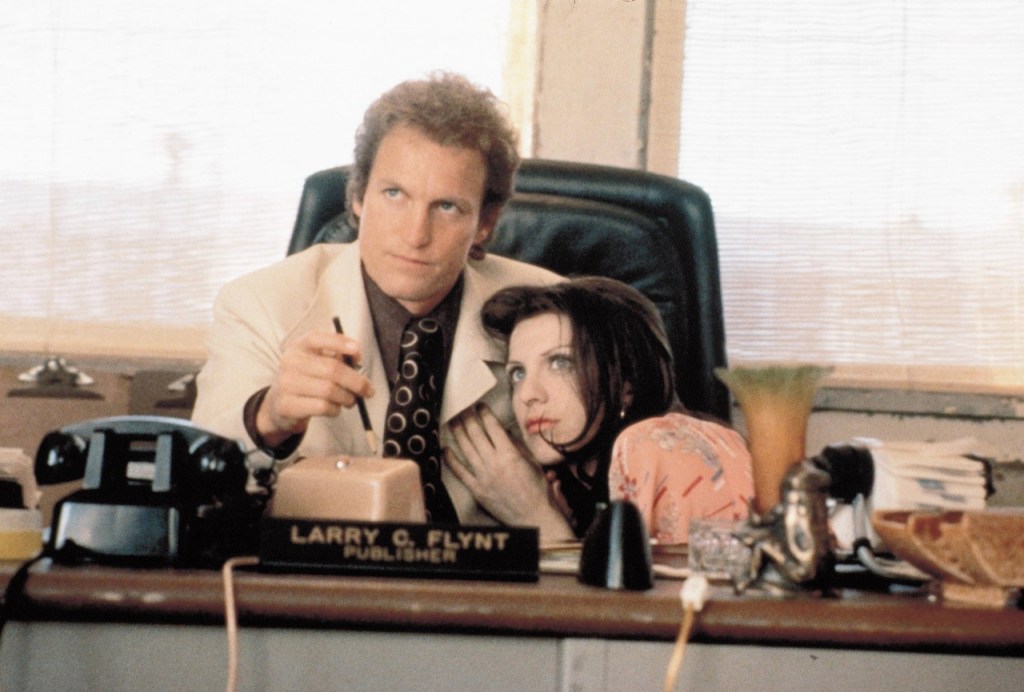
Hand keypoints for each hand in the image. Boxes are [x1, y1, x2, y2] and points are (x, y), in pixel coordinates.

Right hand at [256, 330, 373, 446]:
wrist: (279, 405)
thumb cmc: (306, 381)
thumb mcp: (317, 363)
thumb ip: (337, 357)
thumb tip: (357, 359)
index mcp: (298, 346)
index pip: (317, 338)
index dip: (339, 342)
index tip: (357, 351)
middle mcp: (290, 362)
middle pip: (332, 369)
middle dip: (356, 381)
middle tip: (368, 390)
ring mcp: (286, 384)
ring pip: (329, 390)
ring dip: (347, 398)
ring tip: (350, 400)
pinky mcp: (287, 406)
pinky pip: (322, 407)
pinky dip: (335, 409)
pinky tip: (335, 408)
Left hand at [446, 405, 573, 543]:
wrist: (533, 515)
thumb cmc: (537, 489)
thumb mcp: (532, 462)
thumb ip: (517, 446)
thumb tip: (504, 431)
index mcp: (510, 454)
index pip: (493, 428)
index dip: (485, 414)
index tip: (479, 405)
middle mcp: (494, 463)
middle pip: (476, 435)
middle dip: (468, 419)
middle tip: (462, 409)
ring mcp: (483, 477)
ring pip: (466, 450)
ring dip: (458, 434)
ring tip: (452, 422)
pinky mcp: (477, 490)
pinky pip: (460, 473)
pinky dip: (451, 461)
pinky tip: (445, 450)